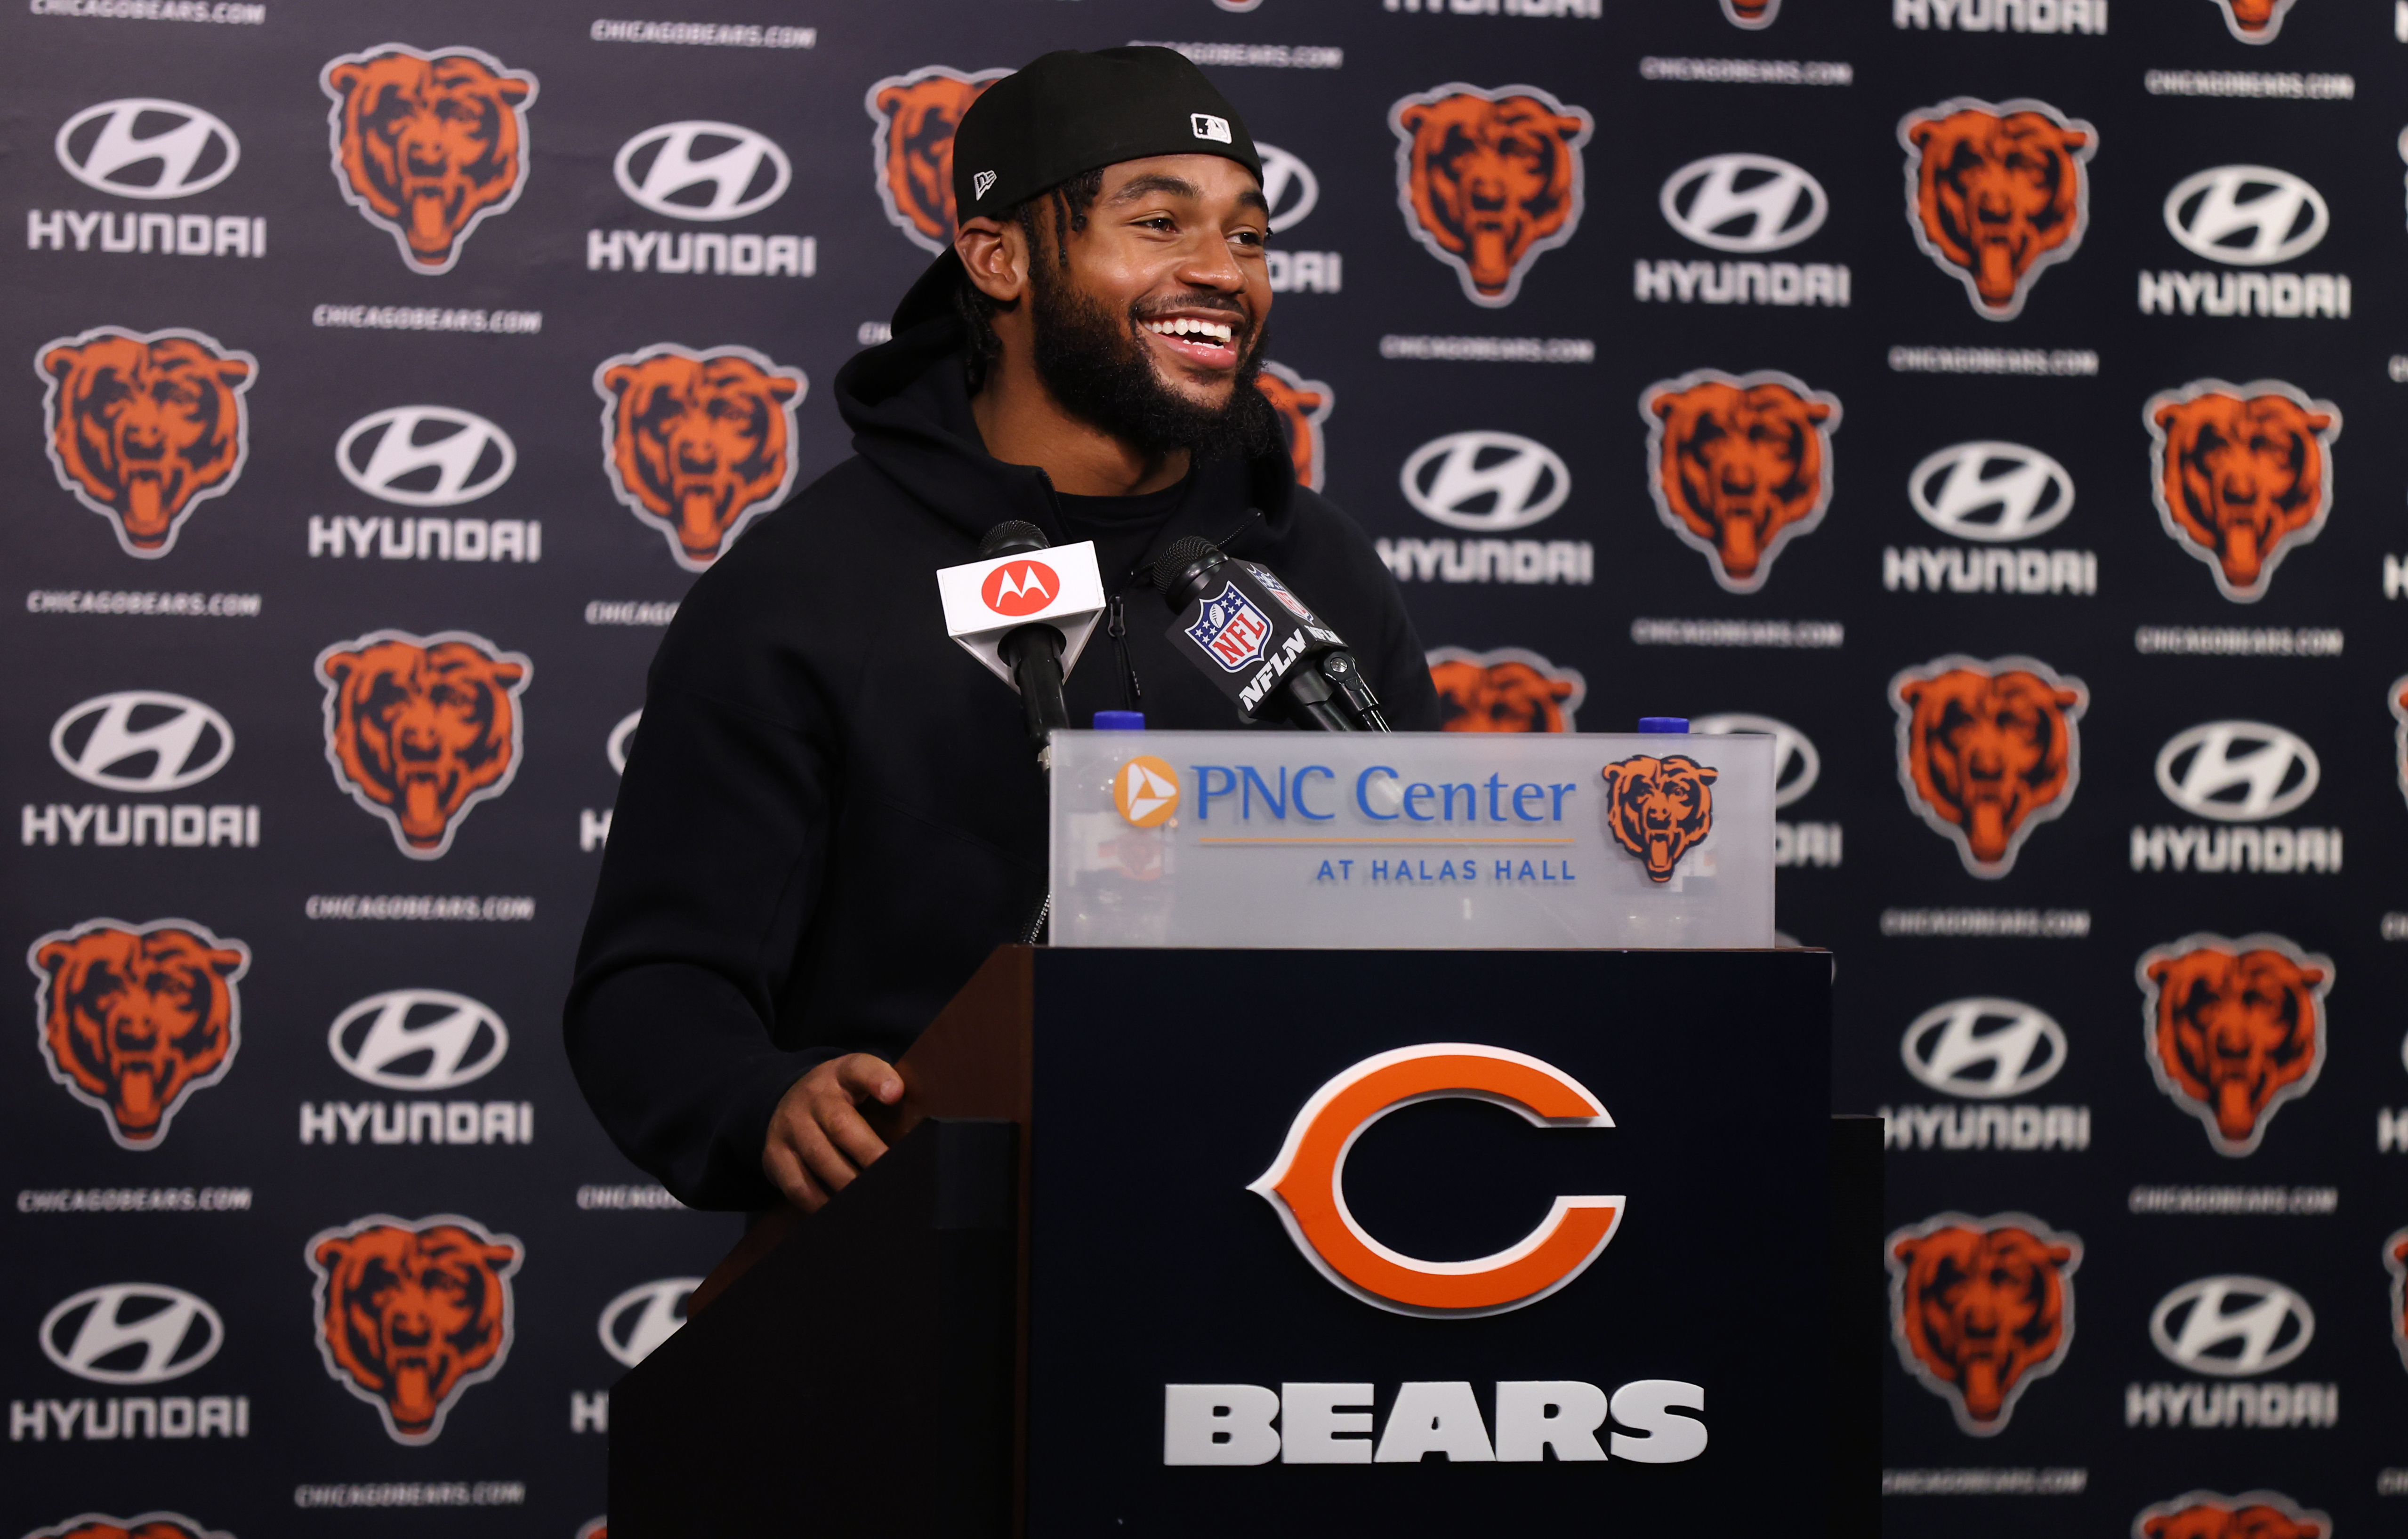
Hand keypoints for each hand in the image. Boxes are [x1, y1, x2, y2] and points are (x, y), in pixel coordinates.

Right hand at [762, 1054, 901, 1211]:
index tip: (895, 1094)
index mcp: (841, 1074)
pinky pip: (798, 1185)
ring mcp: (790, 1125)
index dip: (877, 1079)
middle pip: (841, 1125)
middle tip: (894, 1175)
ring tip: (874, 1200)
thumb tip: (919, 1130)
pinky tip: (843, 1211)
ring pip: (820, 1158)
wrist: (787, 1101)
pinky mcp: (774, 1155)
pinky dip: (822, 1203)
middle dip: (870, 1154)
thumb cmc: (840, 1098)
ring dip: (849, 1184)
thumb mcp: (859, 1083)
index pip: (859, 1068)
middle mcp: (813, 1097)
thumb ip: (885, 1094)